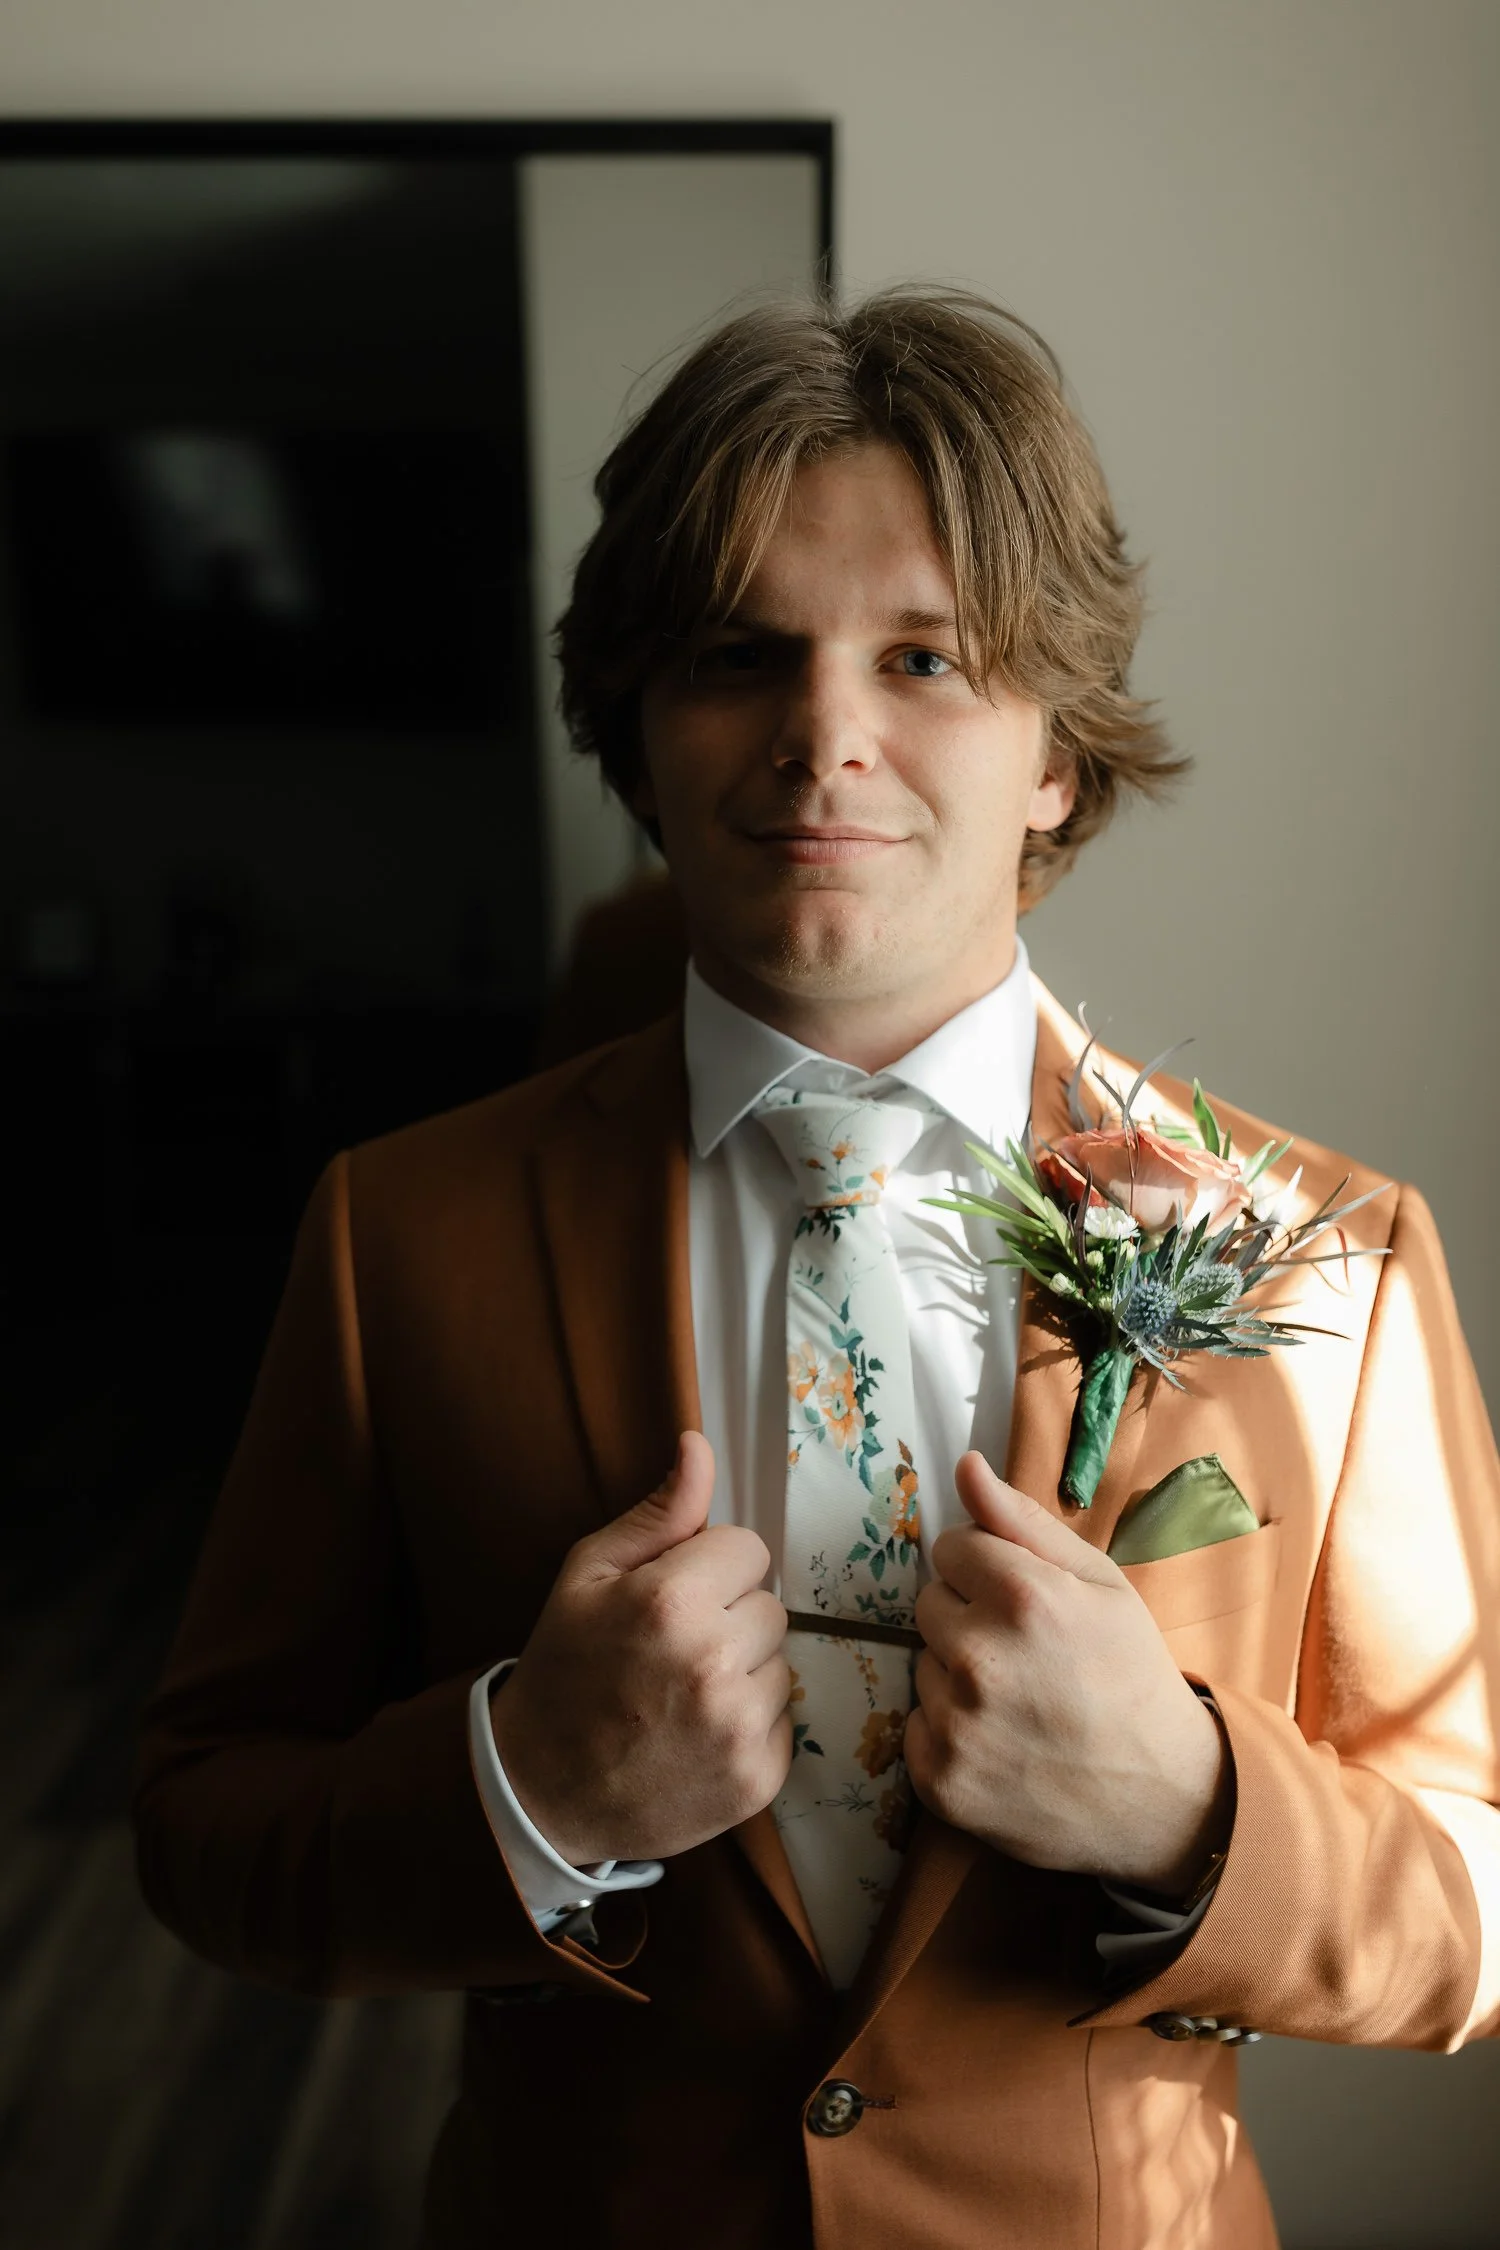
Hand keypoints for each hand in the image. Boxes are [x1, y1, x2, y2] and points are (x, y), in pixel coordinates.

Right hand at [488, 1431, 792, 1867]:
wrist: (539, 1794)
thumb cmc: (564, 1668)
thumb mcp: (588, 1575)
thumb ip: (659, 1513)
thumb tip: (699, 1446)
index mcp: (672, 1600)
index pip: (748, 1548)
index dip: (710, 1569)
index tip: (673, 1598)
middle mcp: (714, 1661)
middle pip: (771, 1606)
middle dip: (730, 1619)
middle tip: (673, 1651)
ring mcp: (739, 1726)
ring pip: (780, 1664)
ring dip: (744, 1673)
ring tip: (684, 1695)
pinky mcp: (758, 1779)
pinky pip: (783, 1722)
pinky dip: (749, 1727)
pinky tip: (697, 1735)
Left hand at [904, 1452, 1232, 1893]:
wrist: (1162, 1798)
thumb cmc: (1131, 1674)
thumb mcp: (1100, 1582)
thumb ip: (1023, 1520)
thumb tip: (964, 1465)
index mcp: (1023, 1597)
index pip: (951, 1547)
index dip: (987, 1570)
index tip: (1023, 1603)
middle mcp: (979, 1658)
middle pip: (929, 1604)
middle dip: (967, 1619)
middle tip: (1024, 1655)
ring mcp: (956, 1725)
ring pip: (923, 1665)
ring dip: (956, 1676)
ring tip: (1017, 1702)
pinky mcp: (940, 1780)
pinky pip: (916, 1726)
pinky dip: (949, 1732)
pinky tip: (1000, 1742)